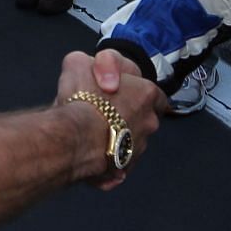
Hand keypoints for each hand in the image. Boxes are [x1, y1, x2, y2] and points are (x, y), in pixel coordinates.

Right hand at [57, 50, 168, 189]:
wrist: (75, 137)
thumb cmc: (84, 100)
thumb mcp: (78, 62)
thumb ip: (90, 65)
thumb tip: (87, 68)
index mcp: (147, 94)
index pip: (154, 93)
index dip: (137, 92)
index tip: (122, 94)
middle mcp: (149, 123)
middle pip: (143, 119)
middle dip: (126, 118)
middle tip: (103, 114)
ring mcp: (137, 148)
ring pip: (129, 143)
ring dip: (114, 139)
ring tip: (91, 135)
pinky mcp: (122, 168)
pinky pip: (115, 165)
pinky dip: (105, 162)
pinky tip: (88, 154)